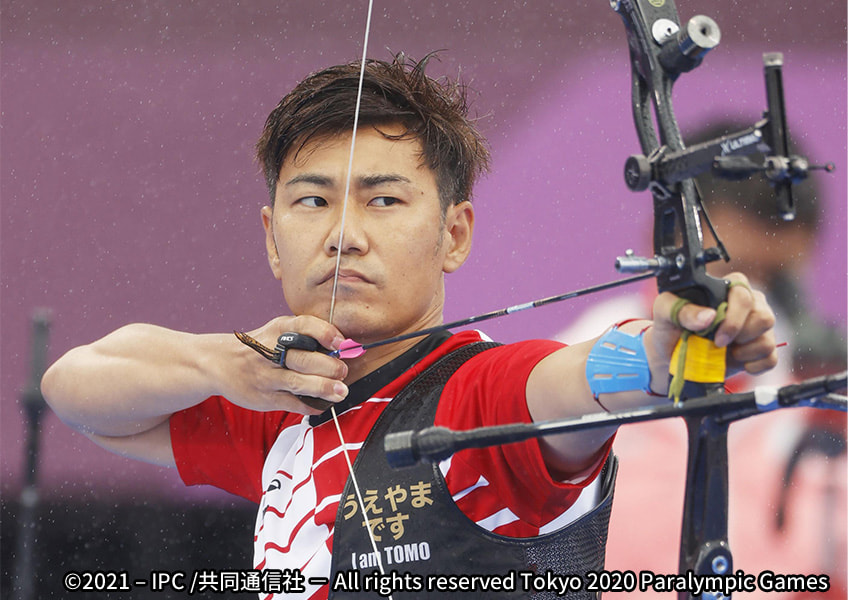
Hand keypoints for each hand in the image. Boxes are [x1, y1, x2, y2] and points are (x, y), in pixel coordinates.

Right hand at [216, 315, 348, 414]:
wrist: (219, 363)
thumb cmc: (259, 346)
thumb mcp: (276, 331)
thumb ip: (305, 337)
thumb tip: (342, 347)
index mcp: (277, 330)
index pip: (304, 326)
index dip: (325, 333)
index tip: (339, 342)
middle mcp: (270, 352)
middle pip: (304, 359)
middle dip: (329, 366)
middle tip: (343, 371)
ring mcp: (266, 377)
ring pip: (299, 383)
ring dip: (324, 388)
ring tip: (340, 391)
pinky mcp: (265, 398)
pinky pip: (292, 403)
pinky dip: (311, 405)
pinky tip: (323, 404)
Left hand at [645, 273, 777, 392]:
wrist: (670, 357)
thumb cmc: (670, 328)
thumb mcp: (665, 312)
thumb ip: (682, 309)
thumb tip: (709, 316)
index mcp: (727, 289)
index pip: (744, 294)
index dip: (733, 318)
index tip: (716, 336)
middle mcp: (749, 304)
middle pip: (764, 317)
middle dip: (739, 336)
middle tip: (717, 344)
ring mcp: (757, 328)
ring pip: (768, 340)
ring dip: (744, 352)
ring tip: (723, 352)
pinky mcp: (760, 350)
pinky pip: (771, 359)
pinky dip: (753, 366)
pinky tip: (734, 362)